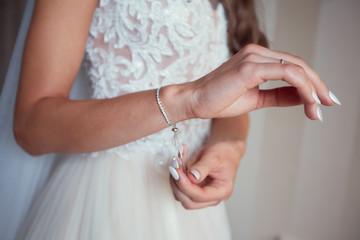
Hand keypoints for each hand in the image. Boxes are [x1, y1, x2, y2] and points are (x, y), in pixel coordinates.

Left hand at [169, 141, 244, 209]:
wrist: (226, 150)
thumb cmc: (224, 153)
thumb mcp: (214, 157)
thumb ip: (202, 168)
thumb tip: (191, 177)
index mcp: (222, 191)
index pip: (200, 196)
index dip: (186, 186)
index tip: (176, 172)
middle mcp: (212, 197)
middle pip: (189, 201)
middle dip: (178, 184)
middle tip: (174, 166)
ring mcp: (203, 195)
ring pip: (182, 196)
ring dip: (175, 179)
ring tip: (177, 161)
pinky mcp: (195, 189)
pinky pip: (181, 188)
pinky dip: (177, 176)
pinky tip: (179, 162)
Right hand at [187, 43, 337, 120]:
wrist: (194, 101)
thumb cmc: (219, 100)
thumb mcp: (256, 100)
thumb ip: (279, 96)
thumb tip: (302, 99)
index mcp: (257, 58)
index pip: (292, 66)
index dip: (311, 82)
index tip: (321, 100)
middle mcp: (257, 53)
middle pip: (298, 65)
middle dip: (317, 85)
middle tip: (328, 103)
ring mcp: (253, 58)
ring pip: (296, 68)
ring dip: (312, 88)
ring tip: (319, 108)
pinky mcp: (250, 68)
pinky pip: (286, 73)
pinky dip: (302, 87)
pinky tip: (309, 101)